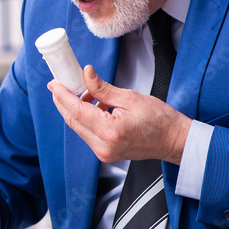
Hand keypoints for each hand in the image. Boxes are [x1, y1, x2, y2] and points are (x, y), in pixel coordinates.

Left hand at [48, 65, 191, 164]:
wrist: (174, 140)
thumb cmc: (160, 121)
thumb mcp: (130, 97)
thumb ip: (102, 88)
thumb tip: (86, 74)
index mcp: (110, 131)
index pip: (77, 111)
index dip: (62, 95)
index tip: (54, 83)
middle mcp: (104, 146)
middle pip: (73, 121)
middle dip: (64, 101)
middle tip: (60, 85)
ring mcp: (104, 153)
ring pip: (79, 127)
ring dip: (77, 109)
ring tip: (89, 93)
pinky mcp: (106, 154)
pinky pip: (88, 133)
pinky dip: (87, 118)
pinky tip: (95, 106)